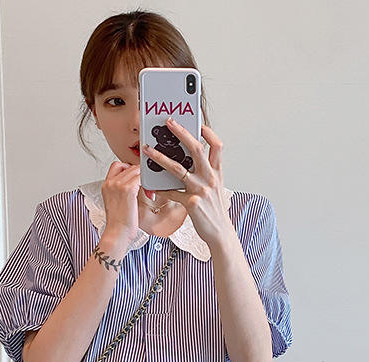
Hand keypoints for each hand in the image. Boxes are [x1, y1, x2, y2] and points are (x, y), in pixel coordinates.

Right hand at [101, 161, 140, 244]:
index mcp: (106, 185)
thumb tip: (135, 183)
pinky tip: (149, 192)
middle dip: (140, 175)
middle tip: (146, 187)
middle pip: (129, 166)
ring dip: (145, 179)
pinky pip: (141, 178)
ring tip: (148, 191)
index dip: (129, 168)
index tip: (137, 177)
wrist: (118, 233)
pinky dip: (147, 183)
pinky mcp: (128, 190)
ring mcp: (118, 185)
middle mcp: (111, 183)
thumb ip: (121, 190)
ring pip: (136, 170)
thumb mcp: (115, 202)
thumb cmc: (119, 223)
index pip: (117, 165)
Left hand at [142, 118, 234, 248]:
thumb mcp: (216, 189)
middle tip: (169, 122)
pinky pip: (172, 193)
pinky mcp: (191, 203)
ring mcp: (201, 191)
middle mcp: (210, 179)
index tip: (198, 124)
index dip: (208, 133)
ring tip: (148, 150)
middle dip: (181, 133)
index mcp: (218, 173)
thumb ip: (206, 174)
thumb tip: (189, 162)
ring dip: (160, 157)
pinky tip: (154, 187)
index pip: (217, 146)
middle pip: (196, 149)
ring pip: (178, 169)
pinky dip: (162, 190)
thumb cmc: (215, 211)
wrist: (220, 233)